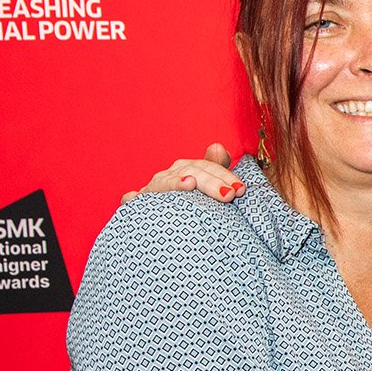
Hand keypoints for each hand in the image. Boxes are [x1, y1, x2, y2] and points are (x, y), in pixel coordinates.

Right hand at [121, 143, 243, 203]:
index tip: (240, 188)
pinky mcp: (137, 204)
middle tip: (228, 194)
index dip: (223, 175)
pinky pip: (131, 200)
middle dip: (210, 182)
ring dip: (175, 182)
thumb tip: (218, 147)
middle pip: (189, 173)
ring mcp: (152, 189)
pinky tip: (134, 198)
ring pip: (163, 182)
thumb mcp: (208, 185)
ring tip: (189, 183)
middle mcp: (168, 176)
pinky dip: (132, 198)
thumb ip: (216, 166)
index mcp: (186, 169)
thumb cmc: (194, 202)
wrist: (170, 223)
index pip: (206, 167)